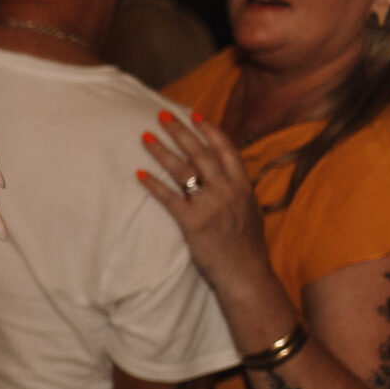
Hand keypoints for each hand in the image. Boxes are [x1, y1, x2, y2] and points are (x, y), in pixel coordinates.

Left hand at [136, 110, 272, 296]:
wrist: (246, 274)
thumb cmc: (246, 246)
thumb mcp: (250, 211)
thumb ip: (238, 191)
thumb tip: (228, 175)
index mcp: (242, 186)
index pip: (225, 148)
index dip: (208, 129)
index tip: (194, 114)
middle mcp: (228, 191)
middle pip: (200, 153)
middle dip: (180, 131)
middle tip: (161, 115)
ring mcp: (211, 206)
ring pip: (184, 171)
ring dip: (163, 152)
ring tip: (145, 137)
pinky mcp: (194, 223)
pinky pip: (170, 199)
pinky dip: (154, 185)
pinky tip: (139, 174)